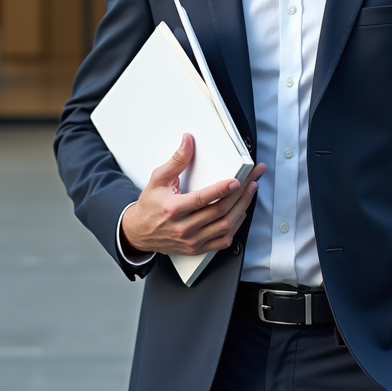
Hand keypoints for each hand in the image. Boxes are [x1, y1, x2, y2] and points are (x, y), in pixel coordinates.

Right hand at [120, 134, 264, 255]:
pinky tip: (240, 213)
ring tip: (250, 192)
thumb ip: (176, 160)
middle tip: (252, 180)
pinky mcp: (197, 248)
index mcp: (174, 208)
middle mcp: (184, 227)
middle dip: (241, 194)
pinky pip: (222, 240)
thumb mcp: (158, 179)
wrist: (138, 232)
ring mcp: (192, 240)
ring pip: (225, 226)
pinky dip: (235, 226)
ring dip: (242, 208)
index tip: (236, 181)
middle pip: (219, 211)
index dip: (222, 190)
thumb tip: (188, 142)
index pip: (203, 199)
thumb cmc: (149, 205)